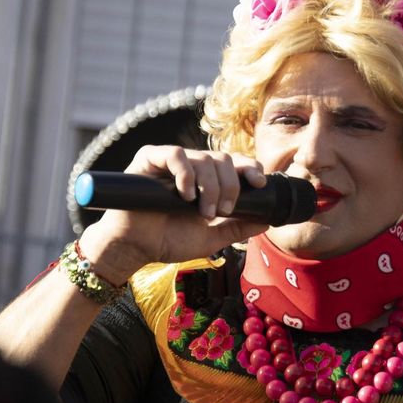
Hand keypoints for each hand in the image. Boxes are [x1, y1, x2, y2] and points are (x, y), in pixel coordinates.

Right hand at [80, 145, 271, 282]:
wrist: (136, 248)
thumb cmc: (168, 240)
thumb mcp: (211, 237)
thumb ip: (237, 228)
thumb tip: (266, 222)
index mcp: (207, 180)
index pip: (235, 163)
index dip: (250, 168)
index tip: (259, 184)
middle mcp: (192, 166)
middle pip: (223, 159)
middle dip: (229, 186)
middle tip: (221, 211)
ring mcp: (171, 161)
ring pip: (203, 157)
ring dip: (210, 187)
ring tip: (202, 212)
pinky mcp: (150, 158)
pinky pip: (175, 154)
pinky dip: (186, 174)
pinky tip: (185, 195)